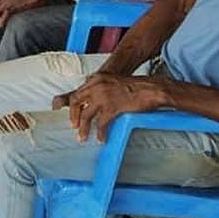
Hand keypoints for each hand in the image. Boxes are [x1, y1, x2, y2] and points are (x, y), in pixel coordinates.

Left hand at [54, 73, 168, 142]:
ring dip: (83, 127)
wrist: (150, 88)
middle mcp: (96, 85)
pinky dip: (100, 132)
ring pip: (86, 114)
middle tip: (74, 126)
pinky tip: (101, 139)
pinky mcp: (113, 107)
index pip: (78, 91)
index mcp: (95, 79)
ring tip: (82, 137)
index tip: (68, 112)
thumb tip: (92, 101)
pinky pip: (102, 122)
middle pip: (76, 101)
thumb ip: (100, 88)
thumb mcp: (111, 81)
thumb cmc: (133, 86)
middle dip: (73, 115)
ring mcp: (103, 96)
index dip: (71, 104)